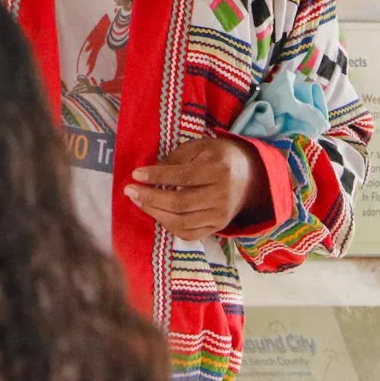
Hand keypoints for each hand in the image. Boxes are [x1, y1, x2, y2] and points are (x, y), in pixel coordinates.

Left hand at [125, 136, 268, 241]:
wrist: (249, 176)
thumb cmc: (218, 157)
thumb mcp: (200, 147)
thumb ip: (175, 159)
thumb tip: (149, 174)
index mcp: (219, 169)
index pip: (182, 176)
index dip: (156, 176)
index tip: (136, 174)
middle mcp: (222, 195)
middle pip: (180, 203)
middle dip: (151, 198)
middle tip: (130, 191)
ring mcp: (221, 215)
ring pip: (182, 221)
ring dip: (155, 213)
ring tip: (139, 202)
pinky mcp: (218, 227)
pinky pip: (189, 234)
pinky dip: (169, 226)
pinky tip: (157, 214)